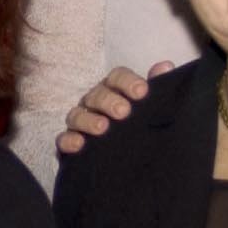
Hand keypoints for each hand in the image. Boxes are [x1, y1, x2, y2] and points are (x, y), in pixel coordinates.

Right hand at [55, 60, 171, 155]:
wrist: (127, 161)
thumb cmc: (136, 124)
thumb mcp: (150, 106)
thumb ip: (157, 86)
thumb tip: (165, 66)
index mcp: (114, 90)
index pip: (117, 77)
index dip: (128, 81)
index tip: (142, 92)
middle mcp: (94, 103)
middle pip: (97, 95)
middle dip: (109, 101)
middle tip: (124, 112)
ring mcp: (80, 122)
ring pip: (76, 115)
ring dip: (88, 120)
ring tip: (103, 127)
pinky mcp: (70, 144)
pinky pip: (62, 139)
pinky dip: (68, 140)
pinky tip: (79, 144)